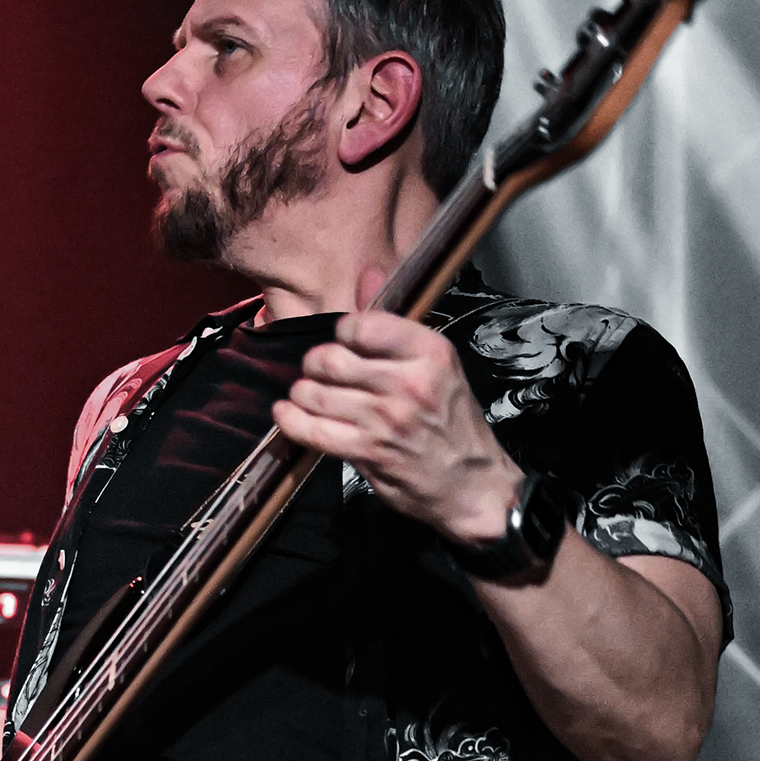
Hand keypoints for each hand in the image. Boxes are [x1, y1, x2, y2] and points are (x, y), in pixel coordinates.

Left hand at [272, 265, 520, 545]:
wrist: (471, 486)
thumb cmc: (451, 424)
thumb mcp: (435, 366)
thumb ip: (394, 322)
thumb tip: (369, 274)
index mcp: (430, 353)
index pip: (362, 325)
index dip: (343, 334)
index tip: (346, 344)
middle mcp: (409, 383)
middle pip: (331, 358)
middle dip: (316, 364)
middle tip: (319, 371)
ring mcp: (387, 420)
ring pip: (316, 393)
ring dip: (303, 393)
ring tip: (307, 395)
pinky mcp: (369, 452)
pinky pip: (313, 430)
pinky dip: (292, 421)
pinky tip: (287, 415)